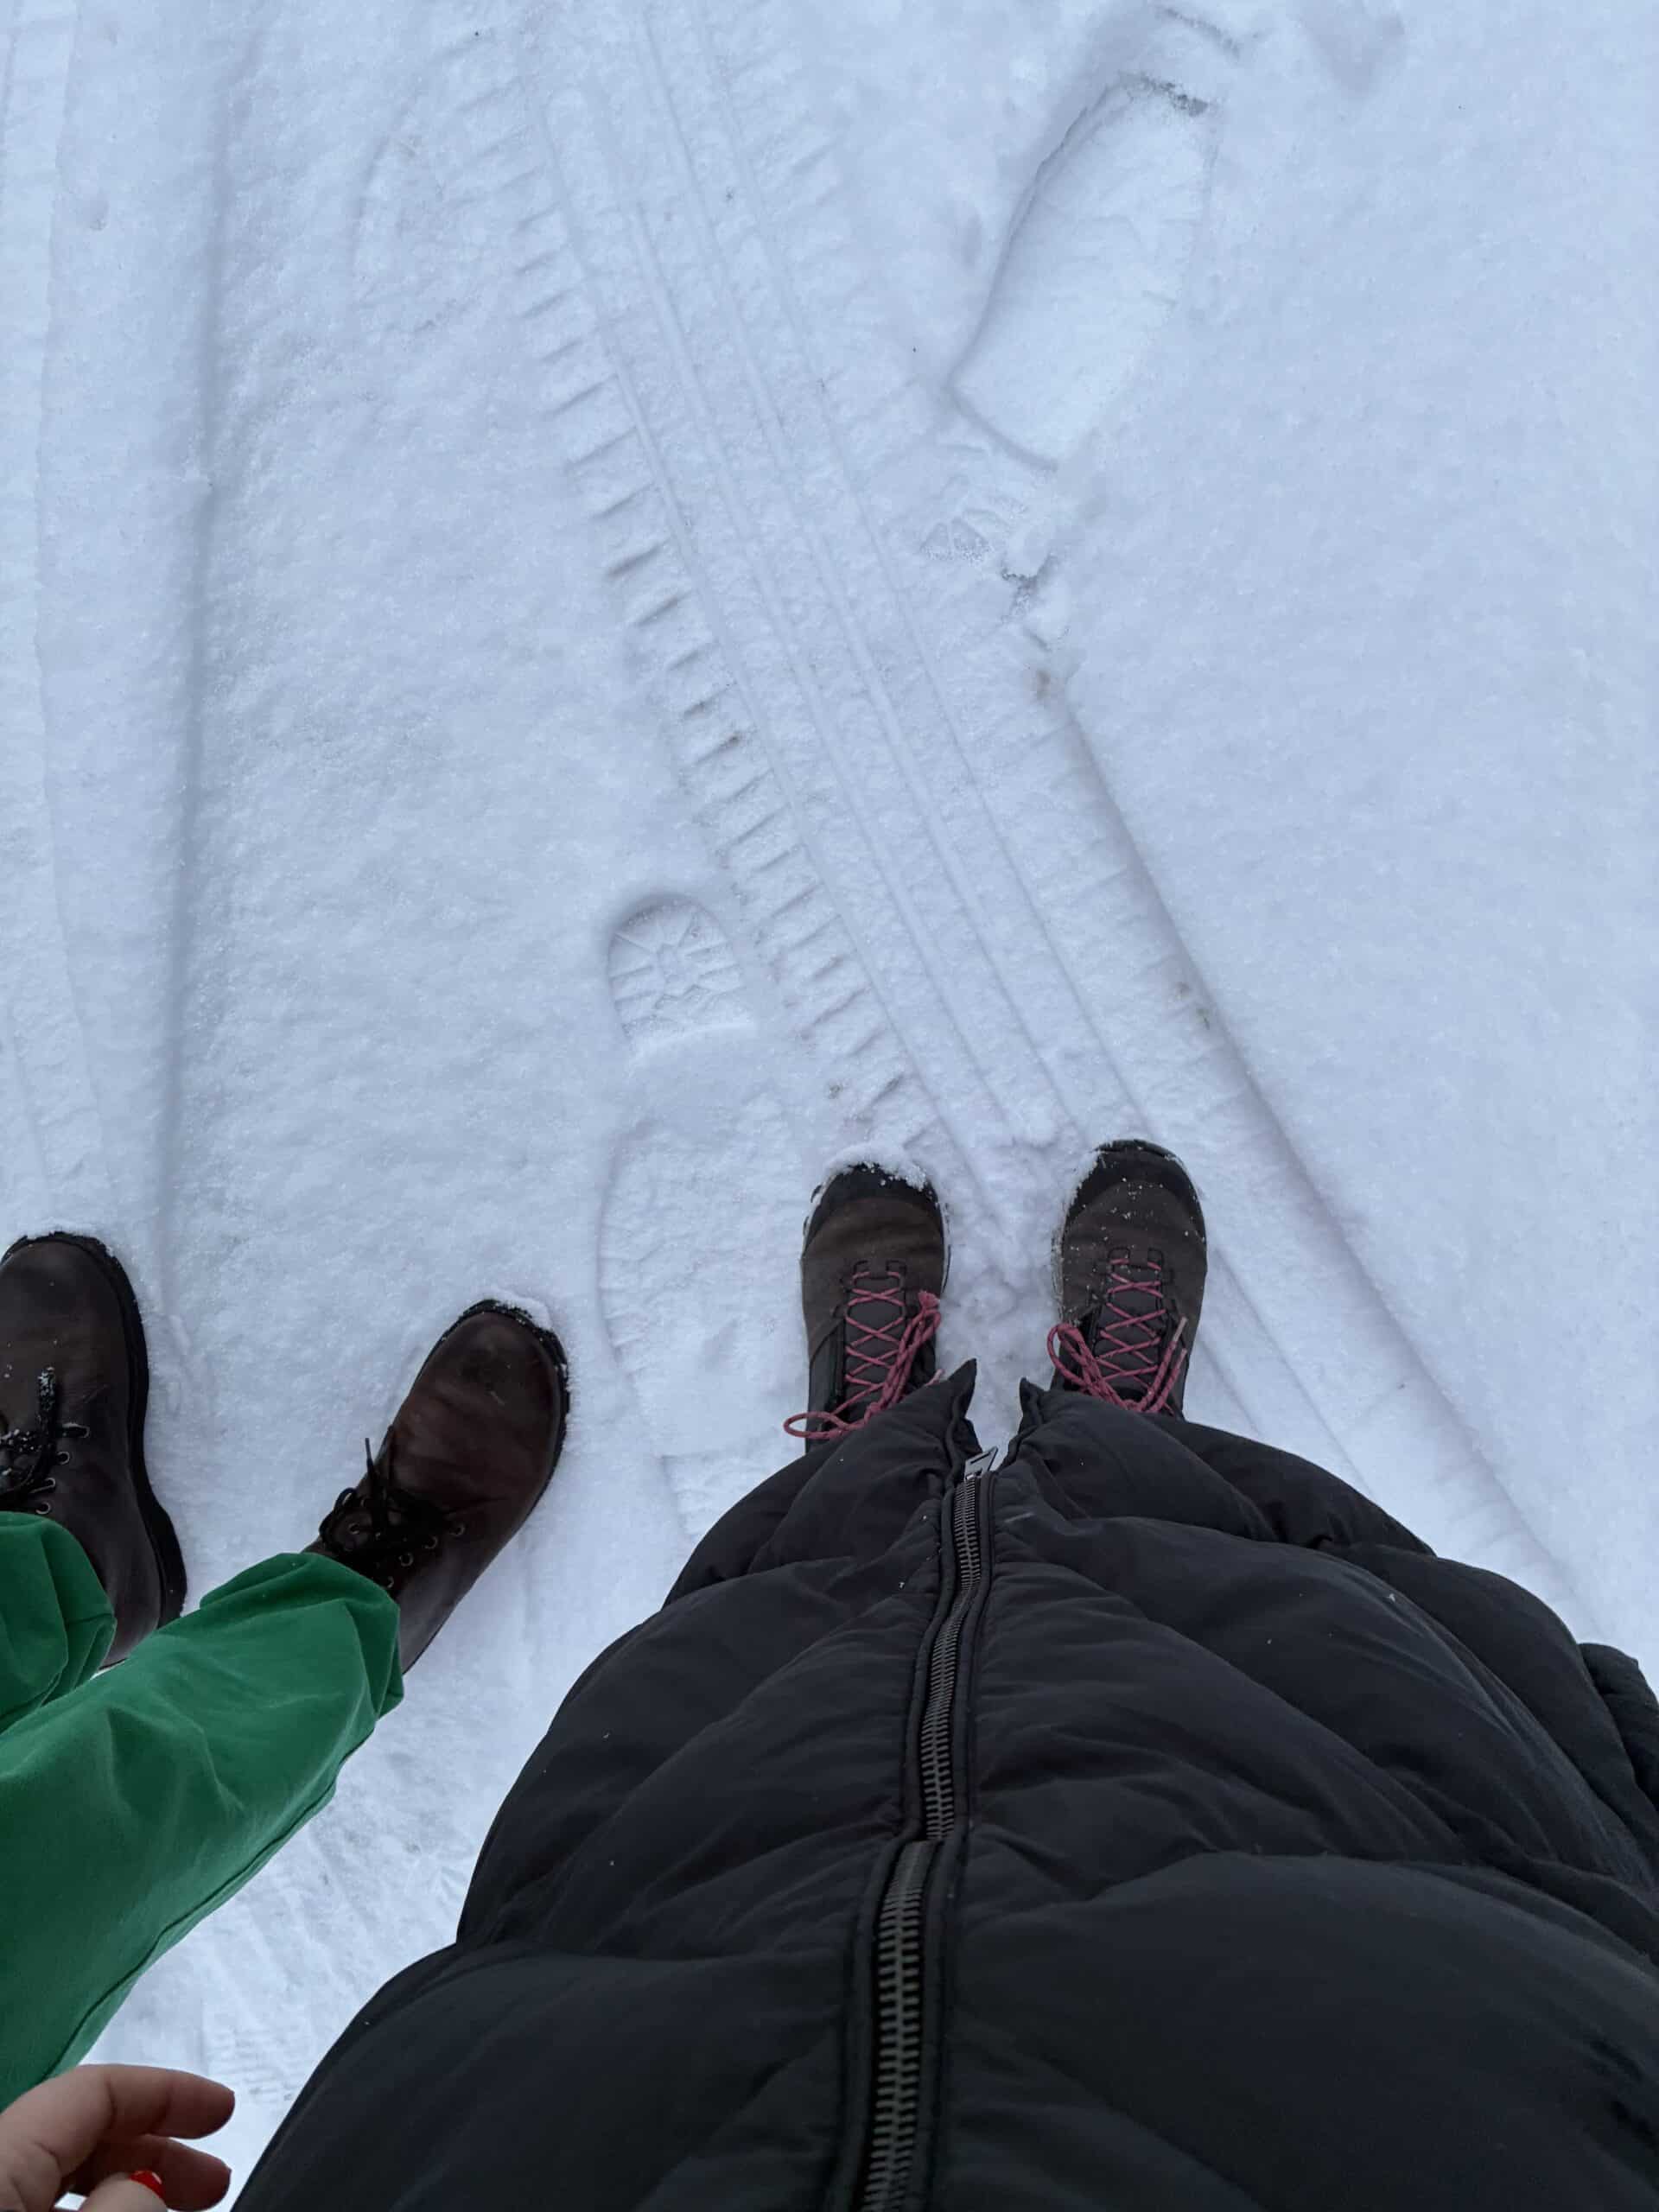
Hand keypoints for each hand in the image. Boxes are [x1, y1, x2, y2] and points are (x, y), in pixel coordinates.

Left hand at [0, 2065, 232, 2210]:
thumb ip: (121, 2208)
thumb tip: (145, 2183)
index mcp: (0, 2154)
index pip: (93, 2088)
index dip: (168, 2091)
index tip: (225, 2110)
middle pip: (79, 2134)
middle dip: (155, 2146)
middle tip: (213, 2181)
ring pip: (61, 2178)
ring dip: (132, 2183)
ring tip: (181, 2209)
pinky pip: (41, 2208)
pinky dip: (91, 2210)